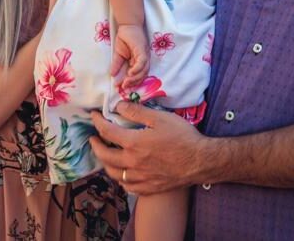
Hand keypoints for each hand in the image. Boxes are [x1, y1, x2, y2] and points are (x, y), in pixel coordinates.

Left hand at [90, 101, 207, 194]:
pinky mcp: (148, 188)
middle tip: (93, 138)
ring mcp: (139, 178)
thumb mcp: (160, 118)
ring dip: (105, 163)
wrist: (199, 161)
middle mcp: (132, 163)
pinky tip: (123, 174)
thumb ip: (137, 112)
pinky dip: (120, 179)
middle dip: (96, 145)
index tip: (94, 115)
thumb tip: (118, 106)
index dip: (98, 122)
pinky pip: (127, 186)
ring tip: (105, 154)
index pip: (107, 131)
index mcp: (133, 144)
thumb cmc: (182, 136)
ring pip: (113, 174)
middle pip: (105, 156)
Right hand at [110, 24, 148, 88]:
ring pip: (144, 70)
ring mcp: (144, 55)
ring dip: (135, 78)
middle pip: (142, 75)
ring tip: (126, 82)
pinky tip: (130, 73)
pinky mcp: (143, 50)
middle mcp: (144, 59)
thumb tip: (112, 74)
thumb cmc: (125, 38)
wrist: (127, 26)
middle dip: (133, 82)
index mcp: (139, 61)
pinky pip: (142, 62)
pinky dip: (137, 69)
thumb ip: (117, 64)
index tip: (121, 87)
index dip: (130, 82)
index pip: (137, 75)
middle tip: (124, 87)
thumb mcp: (118, 54)